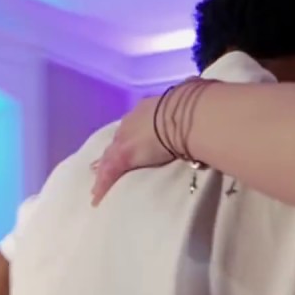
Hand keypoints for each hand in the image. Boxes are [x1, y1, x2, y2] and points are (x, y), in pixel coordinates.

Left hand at [91, 79, 211, 205]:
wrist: (185, 115)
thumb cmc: (192, 108)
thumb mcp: (189, 103)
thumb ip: (190, 105)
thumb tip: (199, 95)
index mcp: (148, 109)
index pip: (134, 125)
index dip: (130, 136)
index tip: (128, 143)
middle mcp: (132, 122)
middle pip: (117, 140)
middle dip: (111, 153)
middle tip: (100, 165)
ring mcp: (125, 138)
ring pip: (108, 158)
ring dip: (103, 170)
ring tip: (96, 185)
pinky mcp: (123, 156)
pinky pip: (109, 174)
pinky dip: (103, 187)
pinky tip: (97, 198)